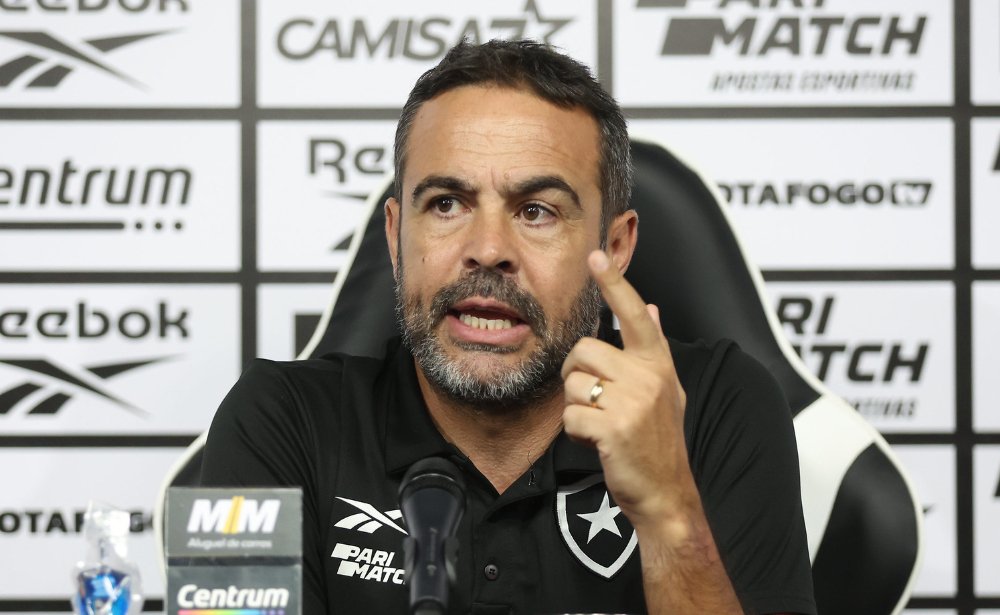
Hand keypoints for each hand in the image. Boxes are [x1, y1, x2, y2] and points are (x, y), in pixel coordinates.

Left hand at [561, 250, 691, 528]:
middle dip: (577, 375)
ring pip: (572, 383)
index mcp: (658, 362)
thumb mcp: (666, 389)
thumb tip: (652, 307)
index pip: (633, 313)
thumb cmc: (658, 439)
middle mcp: (648, 375)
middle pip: (583, 351)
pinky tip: (599, 442)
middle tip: (596, 401)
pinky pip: (569, 416)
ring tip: (602, 423)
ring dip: (576, 407)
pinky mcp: (614, 426)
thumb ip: (653, 348)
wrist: (665, 492)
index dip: (614, 283)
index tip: (596, 256)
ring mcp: (632, 401)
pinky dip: (576, 433)